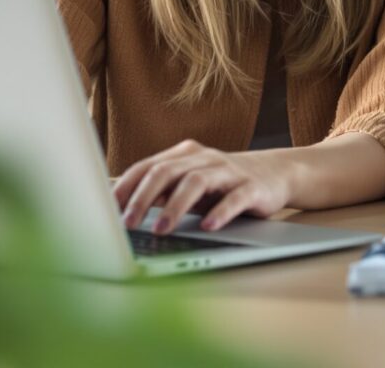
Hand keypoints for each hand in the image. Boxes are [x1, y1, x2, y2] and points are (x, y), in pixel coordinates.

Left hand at [113, 140, 293, 234]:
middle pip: (166, 172)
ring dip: (174, 207)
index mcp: (184, 155)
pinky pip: (233, 198)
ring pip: (196, 182)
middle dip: (143, 198)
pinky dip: (219, 212)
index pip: (147, 166)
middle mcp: (204, 159)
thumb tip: (124, 210)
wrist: (275, 175)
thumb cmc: (223, 184)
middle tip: (129, 223)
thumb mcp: (190, 184)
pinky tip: (207, 227)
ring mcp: (228, 171)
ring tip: (161, 230)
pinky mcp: (251, 187)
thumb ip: (163, 192)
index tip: (109, 210)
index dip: (126, 187)